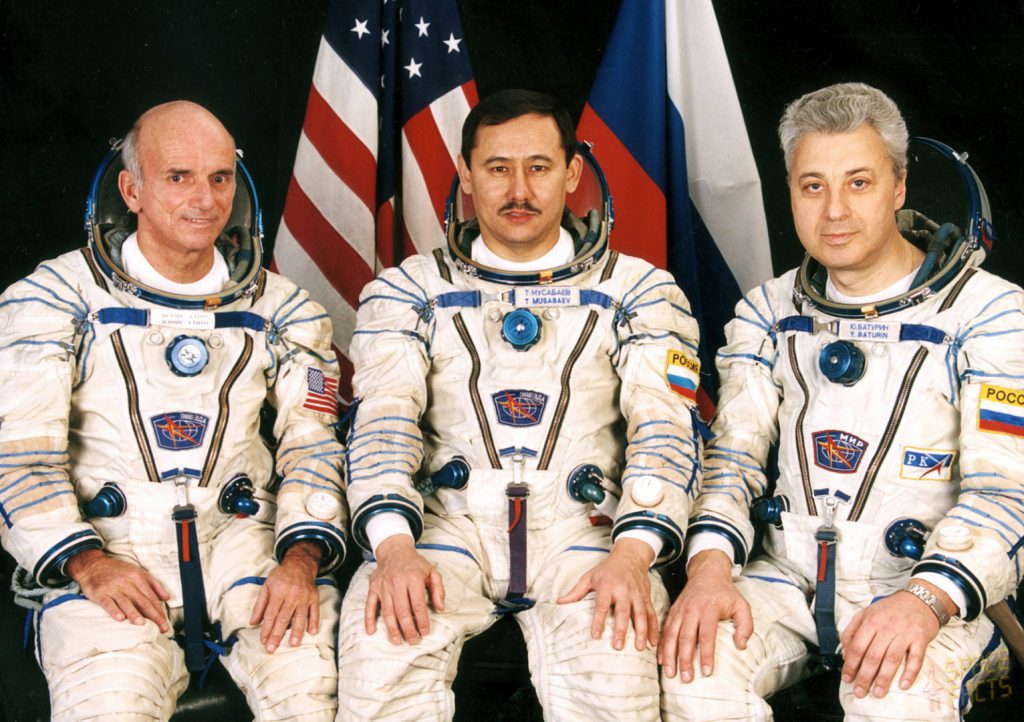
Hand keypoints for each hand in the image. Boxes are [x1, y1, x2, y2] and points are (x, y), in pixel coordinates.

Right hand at [66, 548, 169, 631]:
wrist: (94, 565)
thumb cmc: (119, 571)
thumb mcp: (138, 572)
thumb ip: (154, 584)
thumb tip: (167, 597)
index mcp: (138, 577)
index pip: (151, 597)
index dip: (159, 611)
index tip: (164, 623)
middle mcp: (127, 582)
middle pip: (142, 601)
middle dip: (153, 616)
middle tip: (161, 628)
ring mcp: (113, 588)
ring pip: (126, 602)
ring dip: (134, 614)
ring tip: (142, 624)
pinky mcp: (100, 594)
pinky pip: (108, 603)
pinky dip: (114, 610)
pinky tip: (120, 618)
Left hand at [250, 540, 322, 652]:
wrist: (300, 564)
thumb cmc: (281, 576)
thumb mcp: (267, 586)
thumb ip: (260, 605)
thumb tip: (253, 622)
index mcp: (279, 591)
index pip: (271, 614)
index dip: (267, 628)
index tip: (263, 641)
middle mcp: (292, 595)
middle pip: (284, 618)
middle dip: (277, 634)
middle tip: (272, 648)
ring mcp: (304, 597)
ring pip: (300, 617)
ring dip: (297, 631)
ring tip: (293, 644)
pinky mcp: (314, 598)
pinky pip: (315, 611)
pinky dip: (314, 622)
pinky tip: (312, 632)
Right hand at [365, 535, 444, 644]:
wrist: (395, 551)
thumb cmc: (415, 564)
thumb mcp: (432, 572)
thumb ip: (438, 589)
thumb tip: (440, 608)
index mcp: (413, 578)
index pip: (418, 604)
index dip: (422, 620)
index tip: (425, 632)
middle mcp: (397, 582)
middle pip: (402, 611)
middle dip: (408, 629)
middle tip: (413, 641)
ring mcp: (383, 586)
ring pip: (387, 611)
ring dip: (392, 628)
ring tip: (397, 641)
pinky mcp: (373, 588)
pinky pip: (369, 605)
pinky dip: (369, 619)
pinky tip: (371, 631)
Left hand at [557, 537, 657, 650]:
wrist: (630, 556)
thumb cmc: (607, 569)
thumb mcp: (589, 577)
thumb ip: (576, 592)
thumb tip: (559, 603)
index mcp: (607, 585)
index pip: (601, 605)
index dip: (598, 621)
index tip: (595, 636)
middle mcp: (623, 590)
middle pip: (623, 612)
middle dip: (621, 630)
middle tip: (618, 646)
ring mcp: (637, 594)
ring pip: (641, 614)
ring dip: (642, 632)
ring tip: (639, 648)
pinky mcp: (646, 597)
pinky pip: (651, 614)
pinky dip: (654, 628)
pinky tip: (653, 641)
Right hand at [658, 549, 751, 680]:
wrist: (707, 573)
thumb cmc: (726, 593)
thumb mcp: (742, 606)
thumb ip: (746, 625)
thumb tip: (741, 646)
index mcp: (709, 609)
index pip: (706, 635)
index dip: (706, 655)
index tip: (706, 672)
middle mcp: (691, 610)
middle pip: (685, 637)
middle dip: (684, 660)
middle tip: (686, 678)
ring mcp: (680, 610)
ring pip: (671, 635)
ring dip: (669, 655)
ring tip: (670, 673)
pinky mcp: (673, 611)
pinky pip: (665, 630)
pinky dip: (661, 646)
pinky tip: (661, 659)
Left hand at [840, 580, 952, 697]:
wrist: (920, 599)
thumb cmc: (890, 610)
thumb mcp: (866, 613)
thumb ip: (853, 631)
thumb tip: (846, 653)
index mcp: (870, 621)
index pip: (857, 646)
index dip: (850, 665)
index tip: (847, 679)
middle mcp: (886, 627)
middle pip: (873, 656)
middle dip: (864, 677)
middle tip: (860, 692)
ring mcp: (904, 633)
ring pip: (892, 660)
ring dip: (884, 679)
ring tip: (878, 693)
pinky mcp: (921, 639)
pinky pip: (915, 659)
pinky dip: (910, 673)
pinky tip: (903, 685)